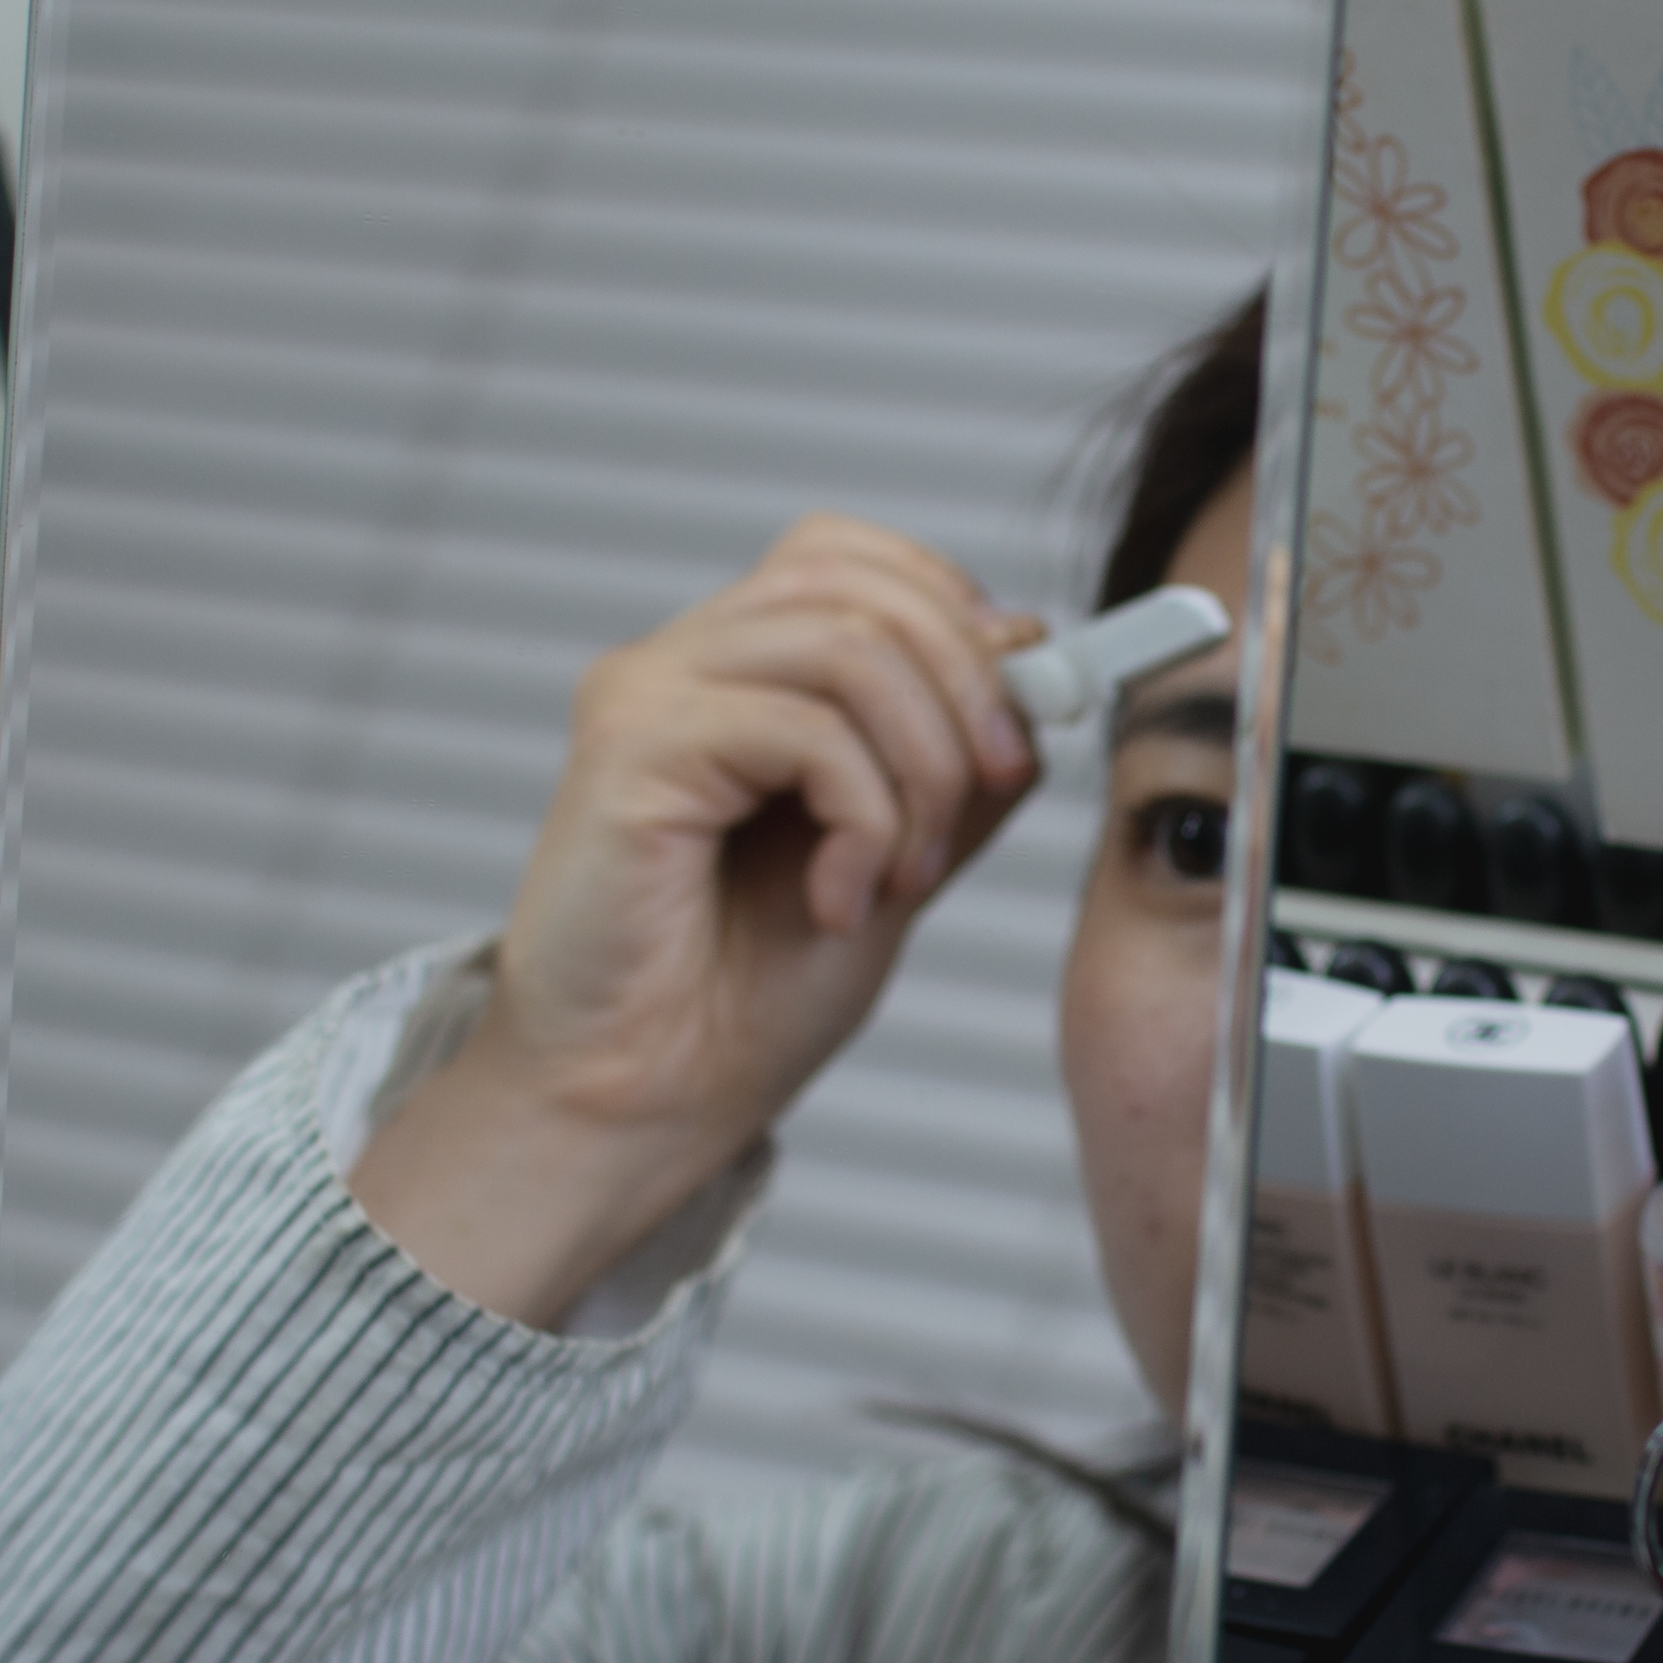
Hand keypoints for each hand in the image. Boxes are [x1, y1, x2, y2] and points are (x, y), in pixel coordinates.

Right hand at [348, 514, 1042, 1322]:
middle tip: (990, 792)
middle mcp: (681, 663)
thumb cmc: (741, 1000)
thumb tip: (1032, 662)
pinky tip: (837, 898)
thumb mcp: (897, 858)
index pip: (851, 558)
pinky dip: (863, 818)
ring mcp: (647, 694)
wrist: (638, 1104)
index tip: (1015, 719)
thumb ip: (951, 763)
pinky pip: (805, 728)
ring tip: (903, 873)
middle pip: (862, 585)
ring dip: (921, 767)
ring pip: (849, 645)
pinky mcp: (629, 746)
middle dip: (968, 690)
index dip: (956, 613)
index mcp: (732, 673)